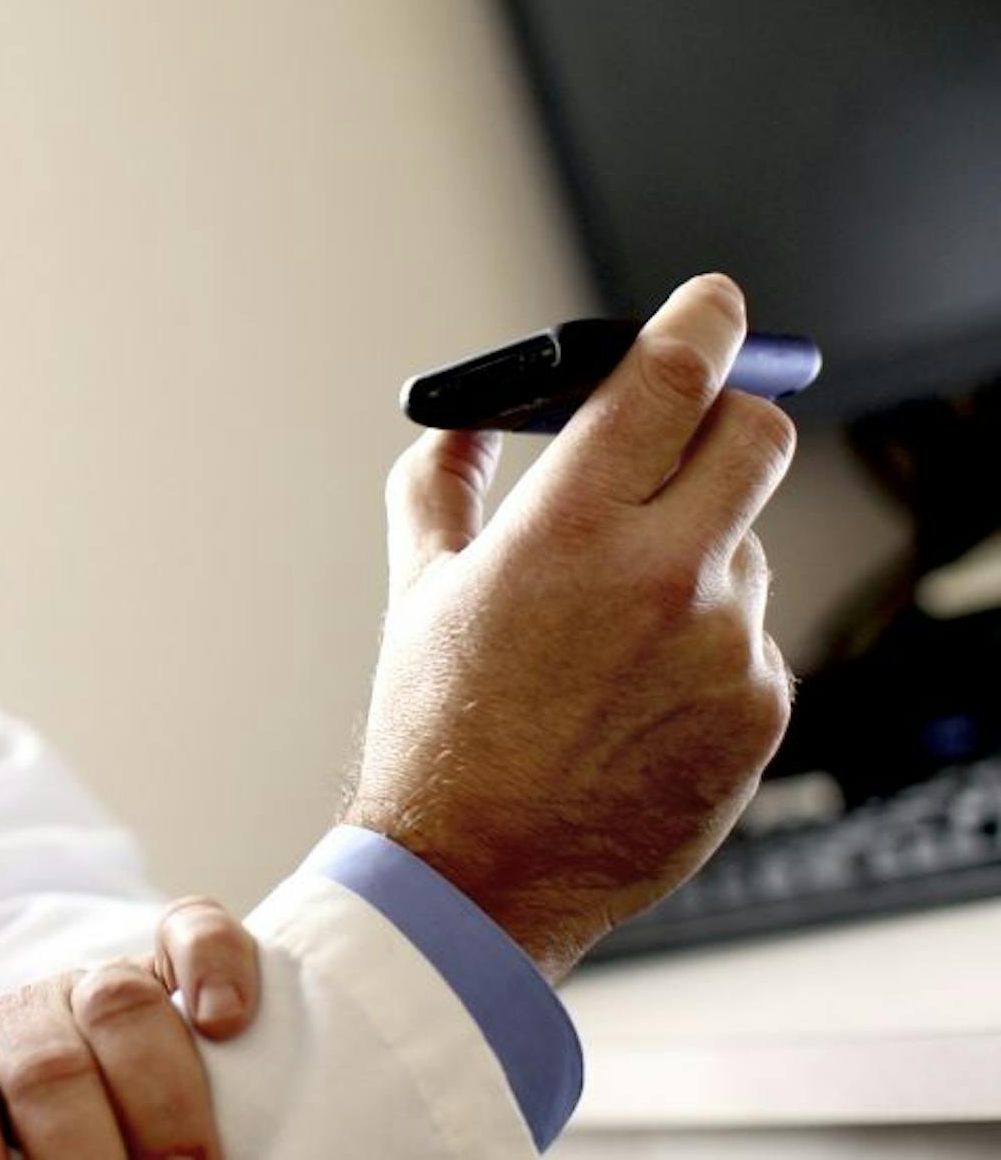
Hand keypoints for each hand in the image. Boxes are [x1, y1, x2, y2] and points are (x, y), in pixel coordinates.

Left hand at [0, 896, 257, 1158]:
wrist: (62, 1087)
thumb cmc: (24, 1146)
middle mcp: (15, 1019)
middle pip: (46, 1067)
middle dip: (87, 1154)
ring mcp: (90, 982)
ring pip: (120, 1000)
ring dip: (166, 1105)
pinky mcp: (164, 961)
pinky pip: (191, 932)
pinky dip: (213, 965)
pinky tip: (224, 1020)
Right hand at [349, 274, 797, 980]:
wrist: (480, 873)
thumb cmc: (439, 732)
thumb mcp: (418, 588)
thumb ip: (439, 481)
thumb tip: (462, 422)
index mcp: (567, 529)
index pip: (669, 378)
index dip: (702, 321)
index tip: (715, 305)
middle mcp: (662, 576)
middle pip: (755, 435)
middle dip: (728, 415)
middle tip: (689, 432)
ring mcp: (724, 646)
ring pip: (749, 539)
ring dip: (702, 545)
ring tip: (620, 620)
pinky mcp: (761, 707)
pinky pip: (754, 631)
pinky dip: (710, 635)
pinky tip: (642, 685)